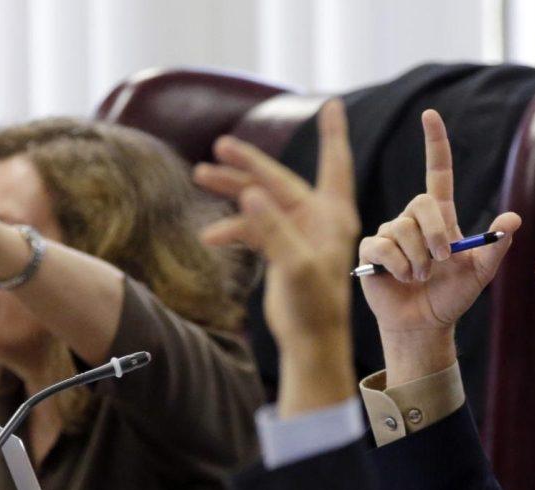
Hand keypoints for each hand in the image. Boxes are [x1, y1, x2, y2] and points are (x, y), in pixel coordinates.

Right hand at [195, 99, 359, 414]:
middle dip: (249, 161)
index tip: (332, 103)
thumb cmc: (315, 306)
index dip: (332, 133)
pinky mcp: (281, 249)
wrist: (311, 341)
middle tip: (220, 144)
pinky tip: (210, 238)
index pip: (334, 163)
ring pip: (260, 200)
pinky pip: (252, 228)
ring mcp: (298, 233)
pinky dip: (232, 229)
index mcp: (332, 215)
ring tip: (200, 175)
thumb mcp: (296, 265)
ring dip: (232, 190)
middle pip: (280, 179)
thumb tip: (250, 193)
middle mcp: (318, 218)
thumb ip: (273, 228)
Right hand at [356, 110, 519, 382]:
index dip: (435, 143)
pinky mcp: (371, 252)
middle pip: (420, 203)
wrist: (424, 325)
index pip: (437, 172)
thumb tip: (514, 219)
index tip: (430, 115)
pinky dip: (398, 265)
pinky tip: (403, 278)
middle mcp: (413, 220)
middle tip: (442, 259)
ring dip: (418, 259)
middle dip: (434, 232)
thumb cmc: (451, 298)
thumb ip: (494, 247)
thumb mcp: (479, 274)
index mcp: (440, 217)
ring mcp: (390, 234)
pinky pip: (383, 247)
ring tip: (421, 277)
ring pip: (402, 230)